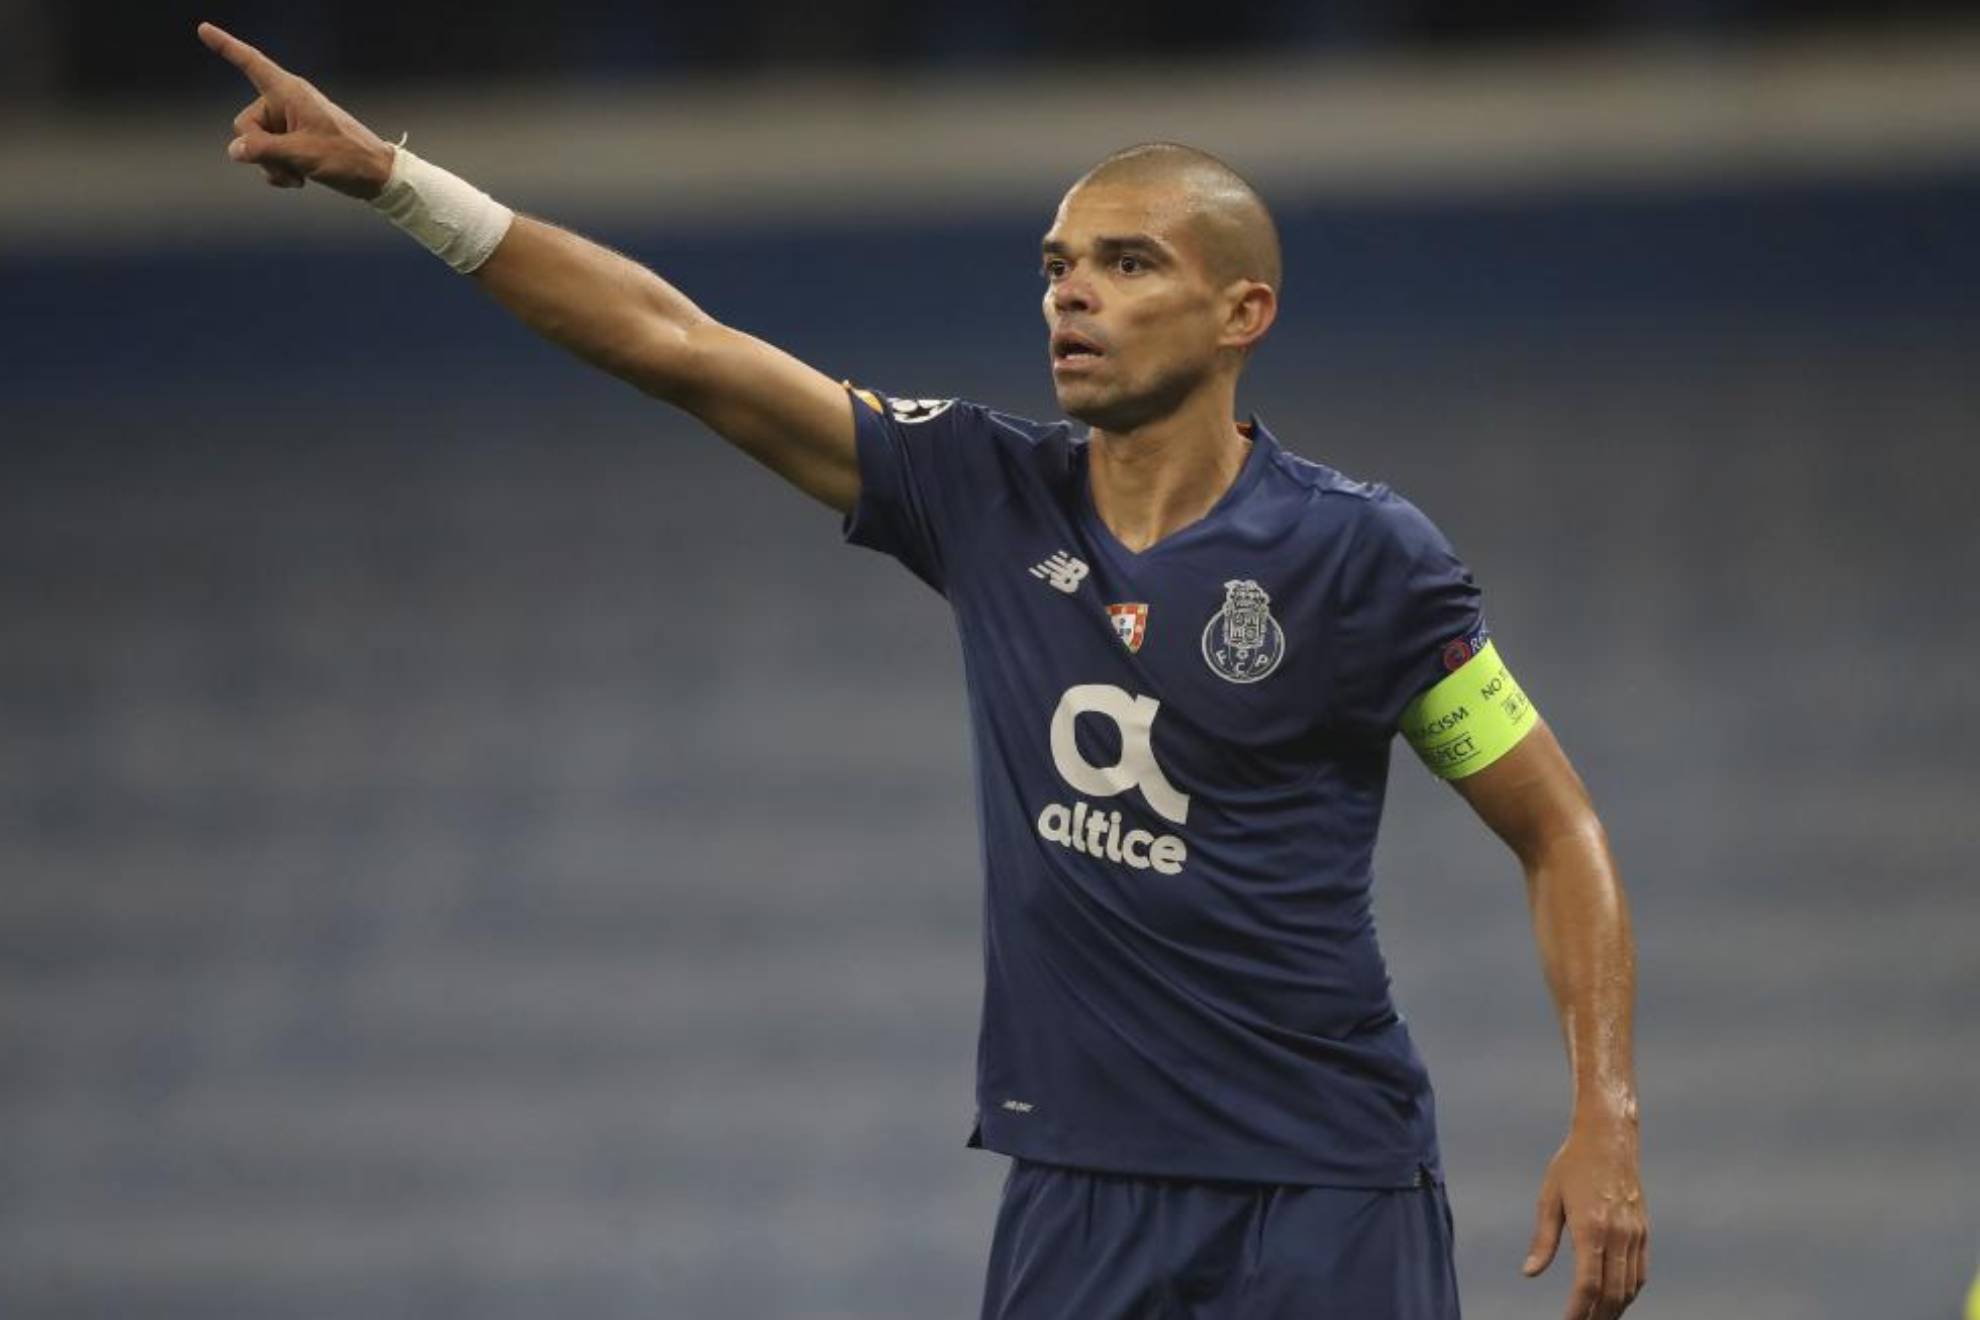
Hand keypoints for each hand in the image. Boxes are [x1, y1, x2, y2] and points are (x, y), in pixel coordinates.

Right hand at [196, 21, 394, 199]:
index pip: (251, 64)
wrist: (376, 176)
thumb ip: (264, 150)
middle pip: (245, 125)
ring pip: (256, 145)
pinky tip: (299, 181)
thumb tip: (234, 150)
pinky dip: (278, 171)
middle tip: (289, 165)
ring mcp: (289, 124)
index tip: (203, 29)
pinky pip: (268, 156)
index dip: (226, 46)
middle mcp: (286, 103)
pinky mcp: (294, 142)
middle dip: (259, 151)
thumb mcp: (302, 154)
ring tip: (299, 175)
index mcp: (290, 92)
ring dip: (272, 165)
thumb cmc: (347, 157)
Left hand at [1523, 1113, 1648, 1318]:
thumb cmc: (1573, 1164)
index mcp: (1591, 1228)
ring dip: (1614, 1309)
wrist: (1609, 1137)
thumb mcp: (1550, 1198)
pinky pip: (1641, 1272)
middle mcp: (1617, 1235)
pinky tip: (1617, 1300)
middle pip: (1612, 1293)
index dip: (1578, 1311)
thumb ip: (1543, 1239)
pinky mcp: (1643, 1230)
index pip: (1588, 1285)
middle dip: (1597, 1317)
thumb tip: (1530, 1272)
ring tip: (1597, 1319)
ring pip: (1630, 1287)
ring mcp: (1634, 1234)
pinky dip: (1630, 1292)